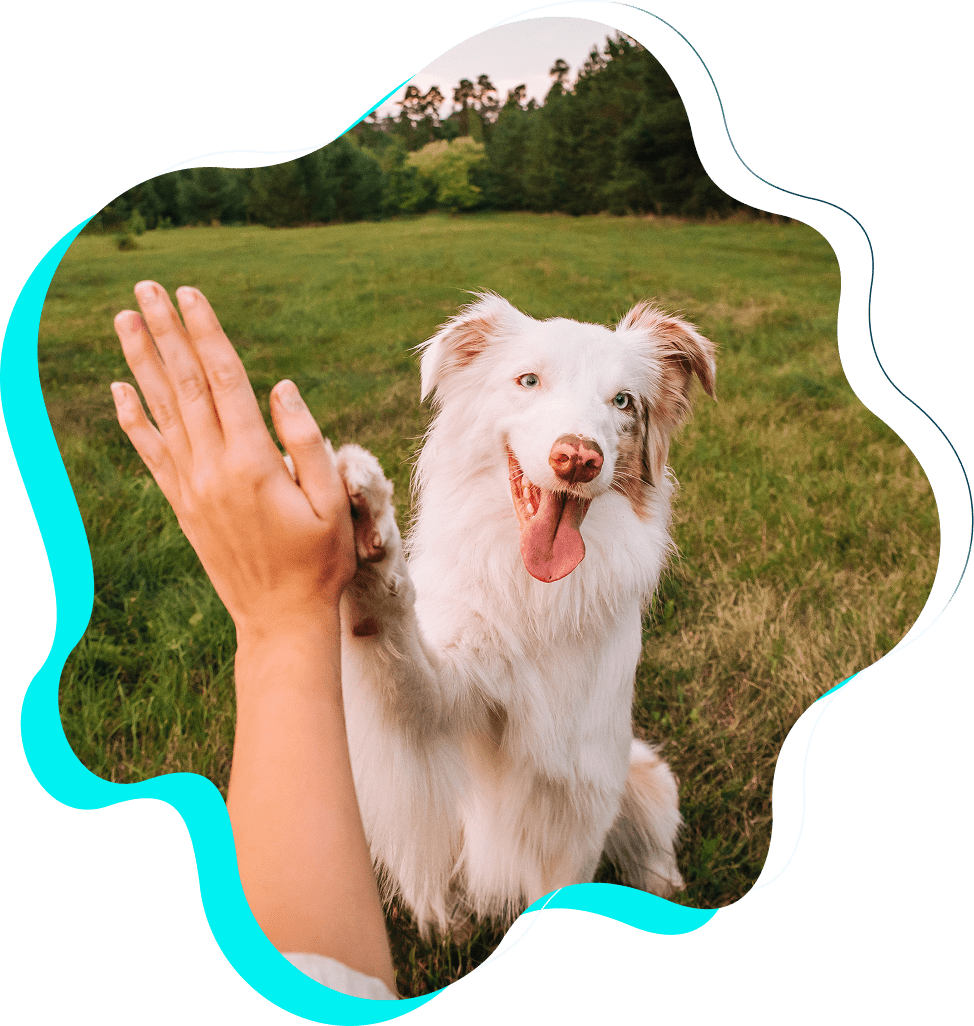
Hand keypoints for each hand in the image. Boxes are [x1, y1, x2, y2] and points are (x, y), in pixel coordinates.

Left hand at [111, 281, 355, 639]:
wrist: (280, 618)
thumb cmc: (320, 561)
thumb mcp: (333, 501)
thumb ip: (308, 441)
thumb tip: (280, 387)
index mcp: (253, 462)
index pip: (224, 380)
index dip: (206, 333)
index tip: (190, 294)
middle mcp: (212, 468)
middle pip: (185, 386)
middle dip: (166, 332)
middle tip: (146, 288)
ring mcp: (191, 487)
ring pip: (161, 412)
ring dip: (141, 363)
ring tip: (124, 320)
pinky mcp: (182, 505)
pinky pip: (152, 453)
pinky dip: (133, 420)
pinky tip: (120, 391)